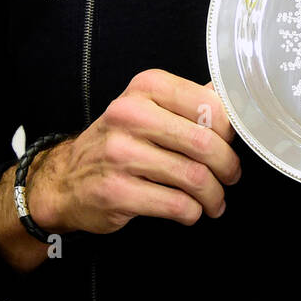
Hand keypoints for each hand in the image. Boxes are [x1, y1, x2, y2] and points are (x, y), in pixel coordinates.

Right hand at [29, 69, 241, 234]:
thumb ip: (189, 102)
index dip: (229, 131)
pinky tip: (191, 211)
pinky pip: (176, 205)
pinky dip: (193, 212)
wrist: (66, 179)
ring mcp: (120, 154)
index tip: (230, 144)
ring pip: (194, 178)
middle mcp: (130, 115)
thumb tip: (234, 98)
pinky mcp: (117, 192)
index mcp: (145, 87)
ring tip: (214, 200)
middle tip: (231, 176)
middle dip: (228, 166)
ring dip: (214, 195)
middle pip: (204, 143)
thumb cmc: (118, 142)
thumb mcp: (148, 108)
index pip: (208, 105)